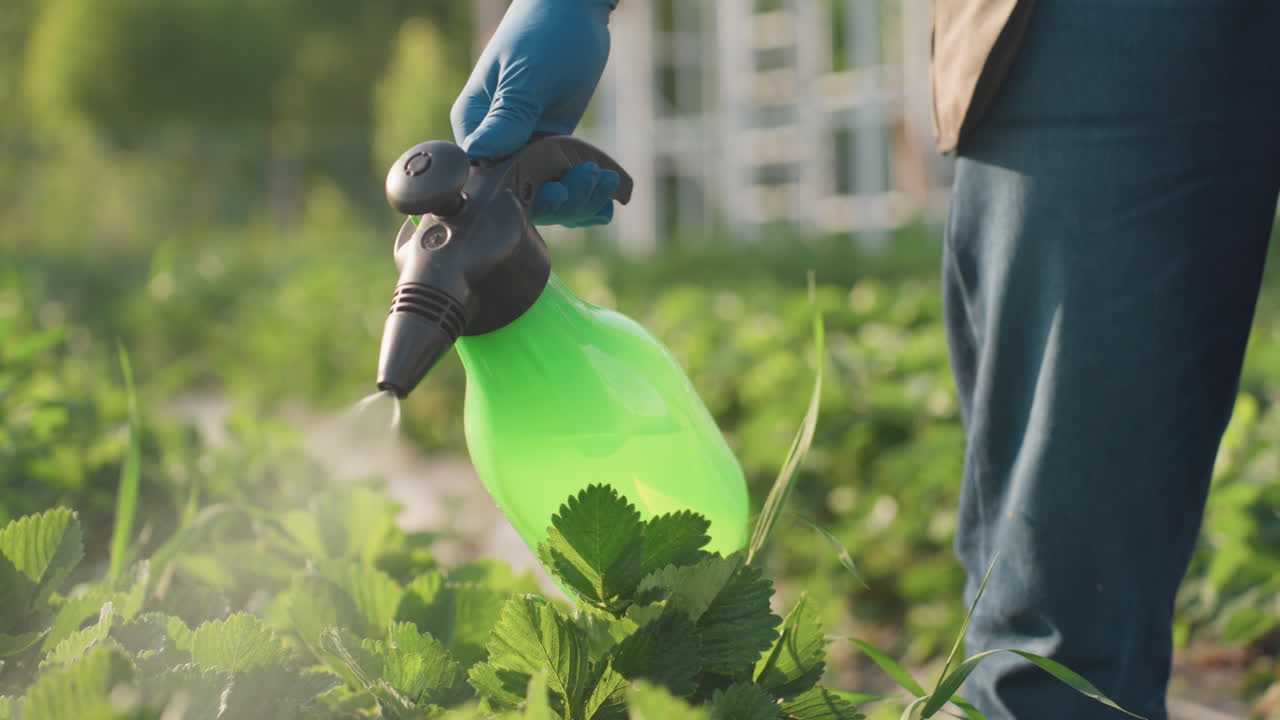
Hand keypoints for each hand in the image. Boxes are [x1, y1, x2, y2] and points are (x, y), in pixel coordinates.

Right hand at [451, 0, 620, 227]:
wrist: (573, 7)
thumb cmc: (545, 32)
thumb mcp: (527, 77)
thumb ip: (507, 118)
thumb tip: (478, 157)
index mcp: (476, 126)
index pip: (490, 180)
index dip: (524, 195)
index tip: (558, 190)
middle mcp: (497, 143)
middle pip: (523, 193)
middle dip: (560, 198)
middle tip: (590, 180)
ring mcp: (526, 144)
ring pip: (547, 190)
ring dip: (579, 197)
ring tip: (605, 180)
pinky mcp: (551, 141)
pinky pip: (564, 176)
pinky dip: (586, 193)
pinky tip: (609, 200)